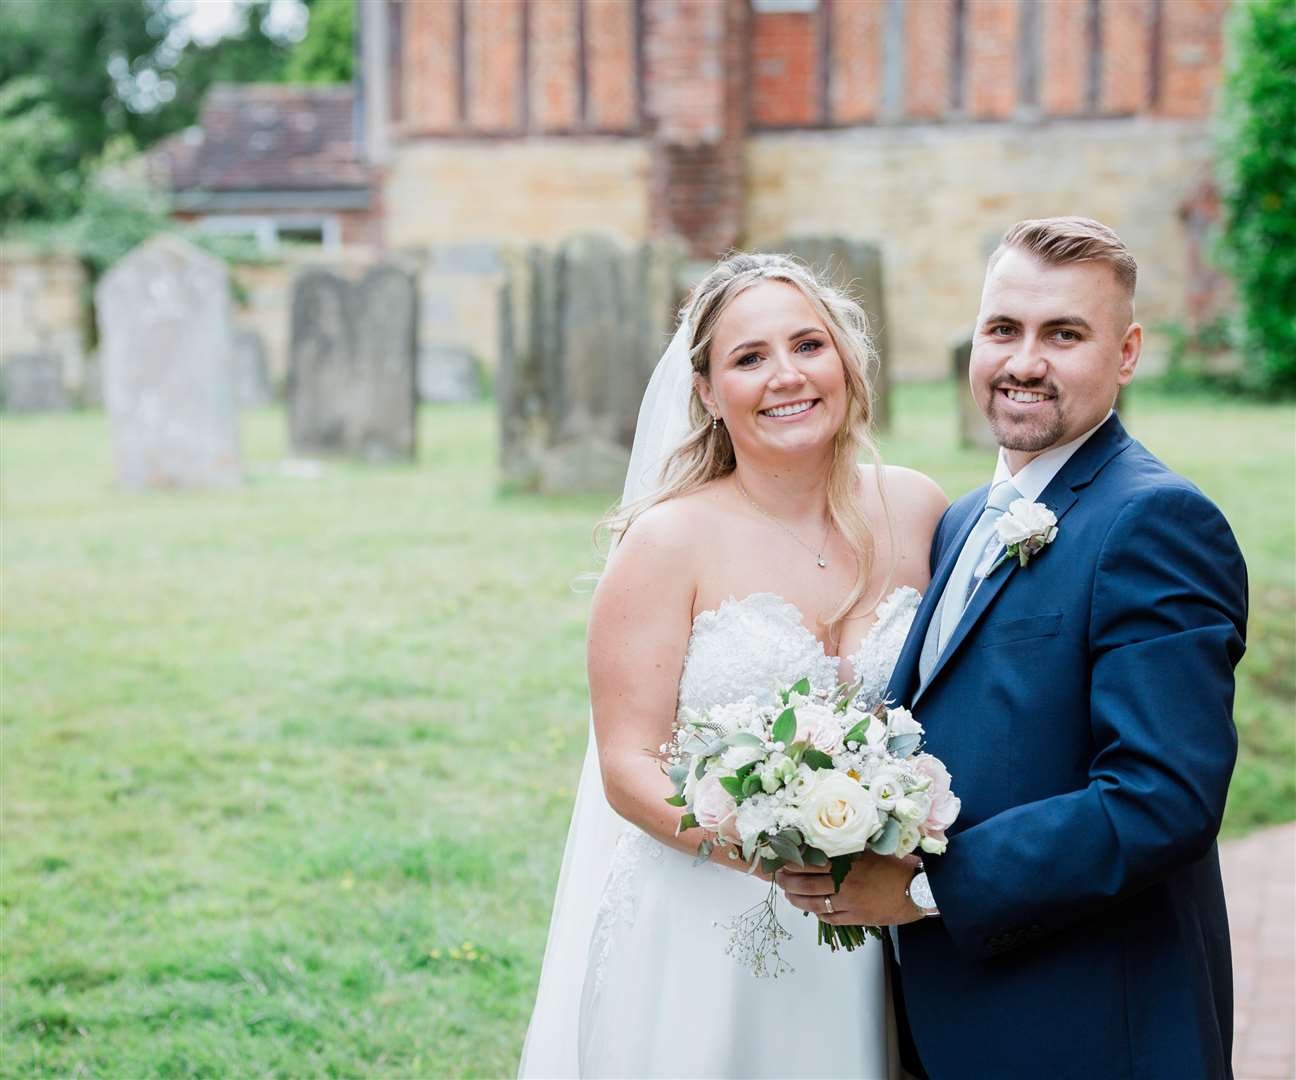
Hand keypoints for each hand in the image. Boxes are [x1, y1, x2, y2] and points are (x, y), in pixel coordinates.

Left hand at [777, 853, 923, 925]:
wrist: (919, 889)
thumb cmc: (897, 867)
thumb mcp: (871, 851)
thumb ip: (848, 850)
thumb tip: (825, 847)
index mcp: (847, 862)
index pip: (810, 862)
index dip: (792, 864)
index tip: (782, 862)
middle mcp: (845, 882)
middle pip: (806, 884)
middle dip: (788, 883)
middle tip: (779, 880)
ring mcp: (849, 902)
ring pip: (814, 903)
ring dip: (798, 901)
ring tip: (789, 896)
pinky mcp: (857, 917)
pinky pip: (831, 918)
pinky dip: (819, 914)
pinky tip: (813, 910)